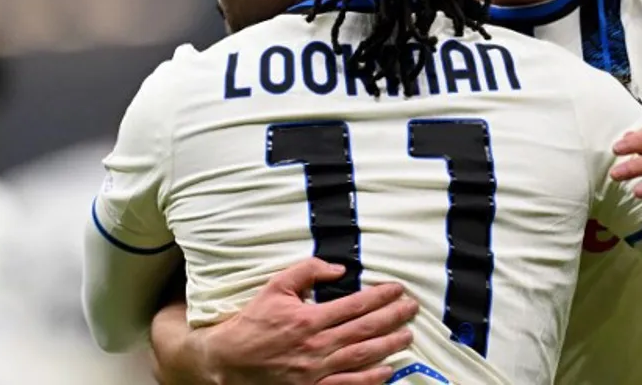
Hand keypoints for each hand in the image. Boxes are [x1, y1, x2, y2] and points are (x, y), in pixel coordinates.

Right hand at [197, 258, 417, 384]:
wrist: (230, 359)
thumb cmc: (253, 322)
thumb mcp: (275, 287)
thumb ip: (307, 272)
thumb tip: (338, 268)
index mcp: (309, 318)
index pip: (355, 304)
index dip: (380, 296)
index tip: (397, 290)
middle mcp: (317, 344)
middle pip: (365, 329)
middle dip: (392, 317)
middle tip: (412, 308)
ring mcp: (317, 370)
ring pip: (362, 356)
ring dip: (389, 345)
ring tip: (408, 335)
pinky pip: (348, 384)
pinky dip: (371, 378)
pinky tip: (388, 370)